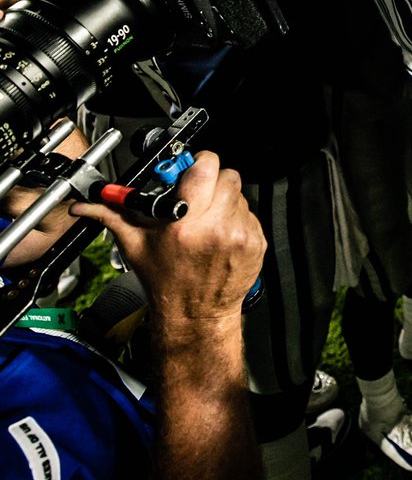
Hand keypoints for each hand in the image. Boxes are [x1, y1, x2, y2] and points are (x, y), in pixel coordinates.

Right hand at [71, 151, 265, 333]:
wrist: (195, 315)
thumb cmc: (165, 281)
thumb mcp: (136, 247)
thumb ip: (113, 216)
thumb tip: (87, 204)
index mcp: (184, 223)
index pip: (205, 168)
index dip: (199, 163)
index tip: (192, 169)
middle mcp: (216, 226)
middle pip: (228, 176)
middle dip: (213, 182)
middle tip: (199, 198)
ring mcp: (240, 234)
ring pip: (240, 195)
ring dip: (225, 202)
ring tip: (208, 223)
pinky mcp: (256, 242)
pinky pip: (250, 214)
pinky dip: (237, 220)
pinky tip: (221, 237)